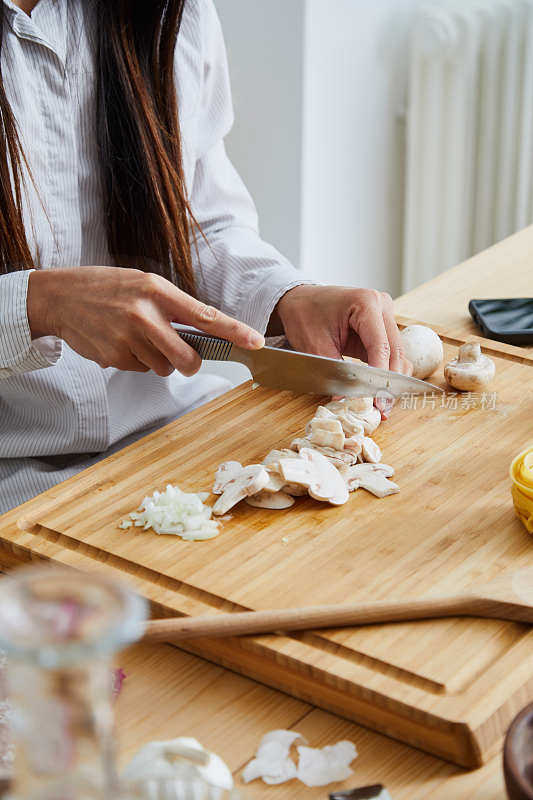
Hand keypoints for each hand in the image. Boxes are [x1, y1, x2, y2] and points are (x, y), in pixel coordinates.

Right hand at [27, 267, 263, 376]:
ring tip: (136, 336)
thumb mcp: (143, 283)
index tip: (256, 343)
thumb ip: (174, 306)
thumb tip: (205, 333)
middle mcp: (144, 315)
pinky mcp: (114, 357)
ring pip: (164, 367)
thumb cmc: (106, 288)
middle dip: (190, 363)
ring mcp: (128, 339)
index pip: (205, 316)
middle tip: (184, 357)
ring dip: (158, 359)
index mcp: (157, 291)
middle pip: (187, 358)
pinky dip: (136, 361)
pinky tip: (119, 342)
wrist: (59, 297)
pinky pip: (141, 369)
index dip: (234, 332)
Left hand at [272, 285, 411, 417]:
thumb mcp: (315, 345)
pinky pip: (391, 352)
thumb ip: (334, 371)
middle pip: (395, 350)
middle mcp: (382, 305)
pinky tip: (378, 391)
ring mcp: (385, 316)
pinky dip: (387, 372)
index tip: (377, 399)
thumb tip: (345, 401)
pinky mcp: (382, 327)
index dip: (380, 376)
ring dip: (390, 380)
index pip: (381, 346)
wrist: (300, 301)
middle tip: (382, 408)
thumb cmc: (305, 316)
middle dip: (388, 382)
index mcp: (366, 303)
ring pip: (398, 354)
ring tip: (381, 404)